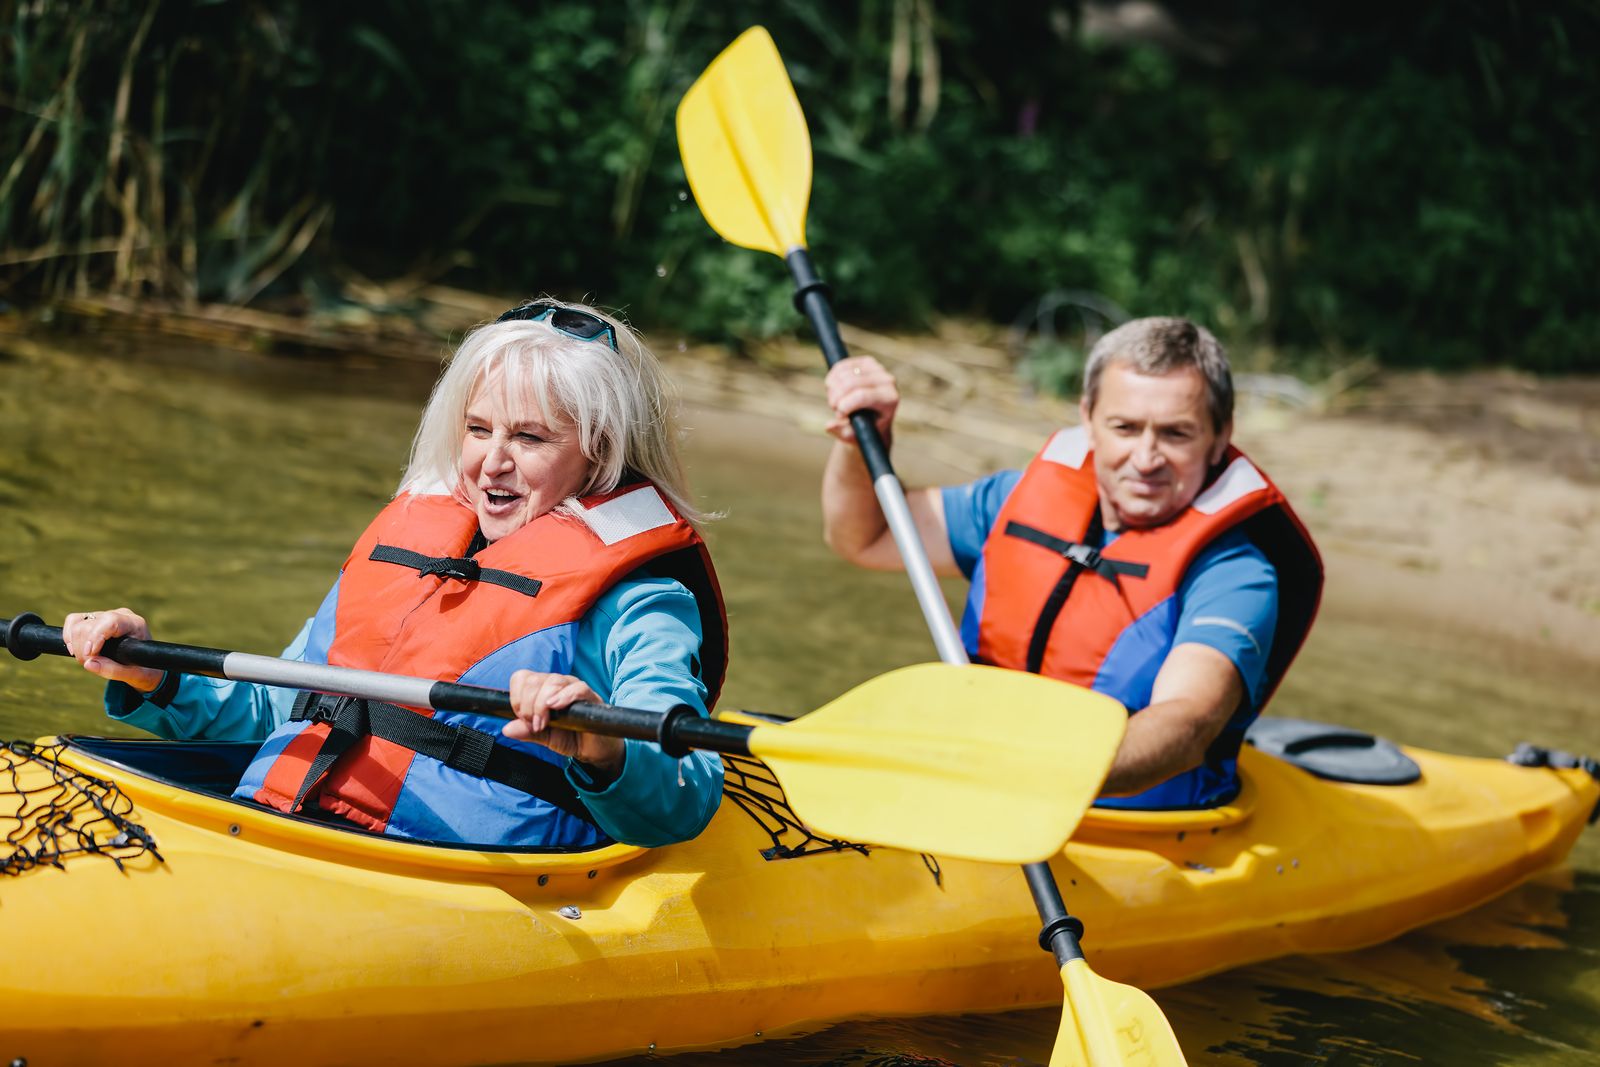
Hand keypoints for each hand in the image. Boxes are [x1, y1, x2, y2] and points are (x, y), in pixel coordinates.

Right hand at [60, 608, 163, 691]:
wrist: (143, 663)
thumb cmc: (142, 669)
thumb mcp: (134, 675)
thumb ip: (113, 670)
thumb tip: (88, 664)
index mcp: (135, 624)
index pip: (111, 621)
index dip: (95, 636)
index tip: (89, 654)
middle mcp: (120, 615)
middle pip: (89, 625)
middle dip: (83, 648)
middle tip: (90, 664)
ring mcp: (105, 615)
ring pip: (78, 623)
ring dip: (75, 645)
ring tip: (86, 660)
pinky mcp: (93, 619)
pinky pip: (73, 621)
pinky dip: (69, 636)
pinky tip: (74, 650)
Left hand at [503, 670, 624, 773]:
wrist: (594, 750)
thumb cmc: (570, 737)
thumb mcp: (544, 737)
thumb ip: (526, 731)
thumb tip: (506, 730)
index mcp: (543, 689)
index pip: (523, 678)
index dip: (517, 697)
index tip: (522, 718)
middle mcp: (557, 684)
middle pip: (534, 680)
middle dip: (528, 705)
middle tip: (535, 724)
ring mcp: (574, 687)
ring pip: (552, 681)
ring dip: (542, 704)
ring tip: (544, 724)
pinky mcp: (591, 696)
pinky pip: (577, 688)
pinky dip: (564, 697)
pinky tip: (556, 707)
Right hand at [824, 356, 899, 443]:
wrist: (873, 419)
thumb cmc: (865, 430)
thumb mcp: (854, 436)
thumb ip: (842, 432)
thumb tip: (829, 425)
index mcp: (890, 400)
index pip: (861, 396)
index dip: (844, 405)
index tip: (839, 416)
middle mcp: (888, 381)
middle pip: (850, 383)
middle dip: (836, 397)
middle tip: (834, 408)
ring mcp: (878, 368)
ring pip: (843, 374)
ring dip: (833, 390)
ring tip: (836, 402)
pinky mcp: (866, 362)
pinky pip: (841, 366)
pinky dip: (832, 379)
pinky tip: (833, 390)